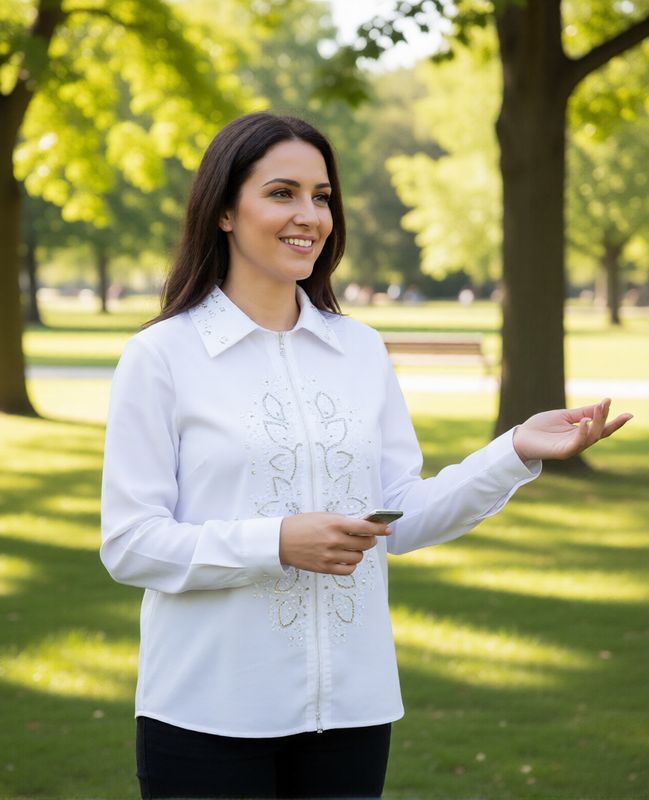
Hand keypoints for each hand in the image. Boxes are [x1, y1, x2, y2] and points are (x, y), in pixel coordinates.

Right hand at [279, 513, 391, 575]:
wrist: (280, 540)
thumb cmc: (302, 525)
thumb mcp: (323, 516)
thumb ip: (343, 521)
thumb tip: (364, 526)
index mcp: (334, 523)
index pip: (365, 527)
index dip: (379, 529)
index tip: (387, 529)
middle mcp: (334, 540)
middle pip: (365, 543)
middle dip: (370, 540)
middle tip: (366, 538)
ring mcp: (329, 555)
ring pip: (358, 557)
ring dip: (359, 553)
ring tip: (351, 548)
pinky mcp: (324, 568)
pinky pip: (348, 570)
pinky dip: (351, 565)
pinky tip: (346, 559)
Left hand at [513, 398, 632, 461]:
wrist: (521, 437)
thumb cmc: (541, 426)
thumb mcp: (564, 415)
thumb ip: (582, 412)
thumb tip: (602, 405)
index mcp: (580, 433)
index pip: (602, 429)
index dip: (615, 422)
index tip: (629, 414)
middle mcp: (578, 442)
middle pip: (599, 433)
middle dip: (606, 419)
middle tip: (606, 404)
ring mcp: (571, 448)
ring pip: (591, 438)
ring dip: (597, 423)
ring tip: (599, 409)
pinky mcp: (561, 452)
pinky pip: (576, 444)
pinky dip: (583, 433)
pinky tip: (585, 422)